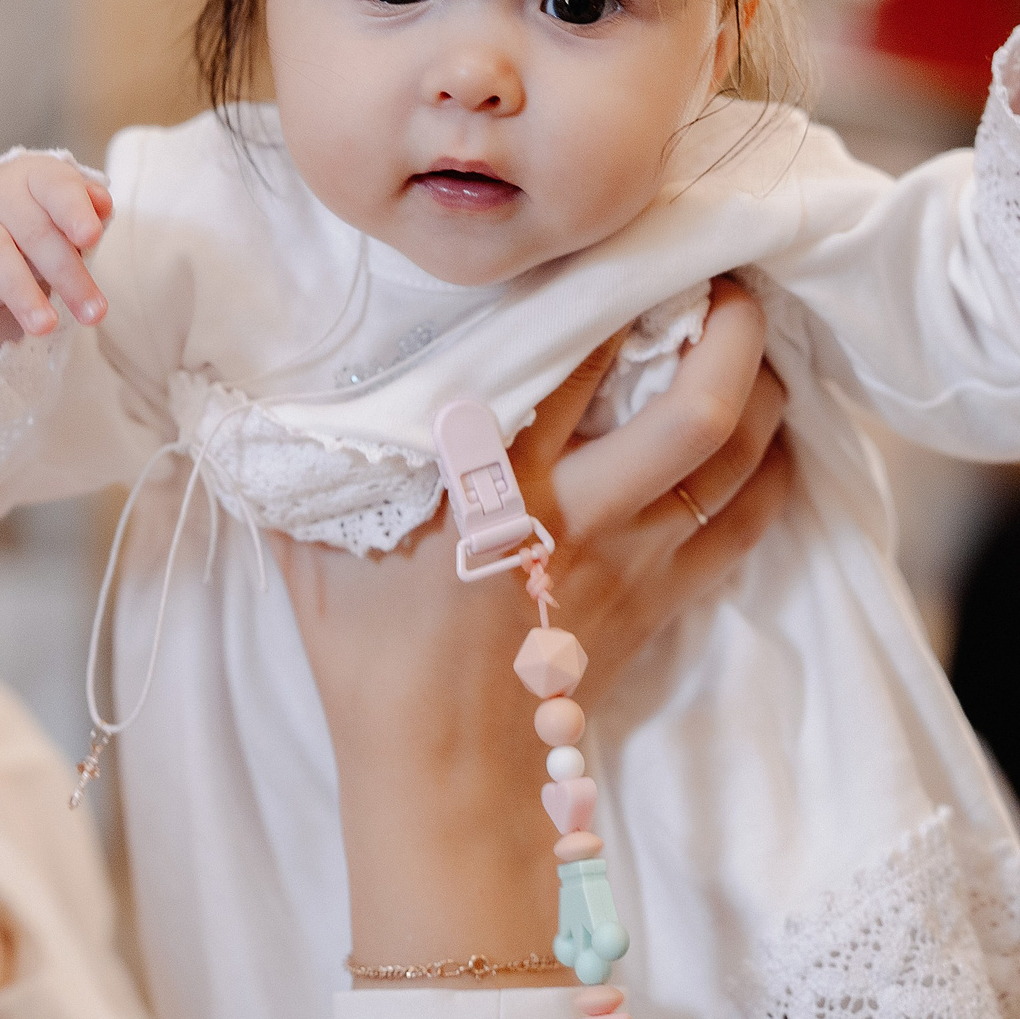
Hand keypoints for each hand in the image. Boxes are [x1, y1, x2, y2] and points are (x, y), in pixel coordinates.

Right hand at [0, 155, 113, 424]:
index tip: (92, 239)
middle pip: (34, 233)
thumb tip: (102, 205)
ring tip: (45, 327)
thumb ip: (89, 209)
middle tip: (93, 314)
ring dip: (21, 294)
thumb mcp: (69, 211)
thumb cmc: (44, 218)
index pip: (57, 188)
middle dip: (67, 275)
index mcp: (36, 177)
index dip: (74, 212)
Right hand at [279, 279, 793, 983]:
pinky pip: (745, 529)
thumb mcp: (314, 544)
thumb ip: (304, 453)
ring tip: (756, 337)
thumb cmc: (369, 656)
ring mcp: (634, 562)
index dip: (611, 290)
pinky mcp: (662, 603)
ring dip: (763, 391)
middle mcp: (582, 513)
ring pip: (736, 461)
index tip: (623, 241)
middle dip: (730, 330)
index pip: (575, 360)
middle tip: (731, 277)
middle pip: (695, 408)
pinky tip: (773, 433)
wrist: (439, 778)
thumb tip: (246, 372)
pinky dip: (773, 475)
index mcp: (496, 485)